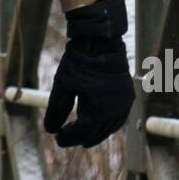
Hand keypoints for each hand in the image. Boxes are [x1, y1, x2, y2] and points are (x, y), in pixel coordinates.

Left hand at [44, 0, 134, 147]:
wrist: (101, 41)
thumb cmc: (79, 61)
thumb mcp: (62, 85)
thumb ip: (56, 109)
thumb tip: (51, 130)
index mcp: (97, 110)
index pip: (81, 133)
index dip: (68, 138)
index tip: (57, 139)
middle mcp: (114, 111)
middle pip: (95, 133)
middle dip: (80, 137)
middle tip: (66, 139)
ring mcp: (123, 104)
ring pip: (109, 128)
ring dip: (96, 134)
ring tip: (83, 137)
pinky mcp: (128, 96)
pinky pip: (119, 118)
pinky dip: (108, 125)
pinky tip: (100, 125)